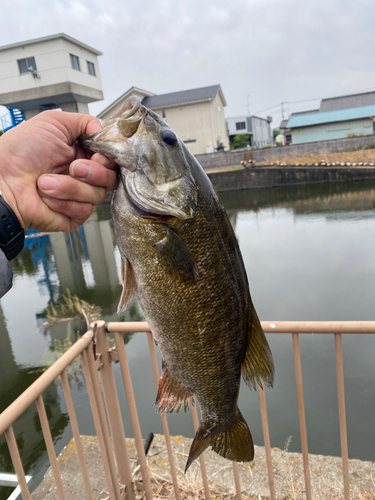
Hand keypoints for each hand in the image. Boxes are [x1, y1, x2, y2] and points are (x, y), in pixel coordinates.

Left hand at [0, 110, 117, 232]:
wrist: (2, 181)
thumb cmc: (20, 152)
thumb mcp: (54, 122)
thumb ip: (86, 122)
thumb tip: (105, 132)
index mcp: (81, 153)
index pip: (111, 158)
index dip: (109, 157)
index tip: (99, 154)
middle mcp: (83, 176)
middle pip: (111, 178)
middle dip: (94, 172)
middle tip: (73, 167)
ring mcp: (78, 196)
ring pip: (98, 195)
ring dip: (70, 187)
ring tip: (46, 182)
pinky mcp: (73, 215)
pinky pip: (84, 210)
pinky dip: (64, 202)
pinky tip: (47, 197)